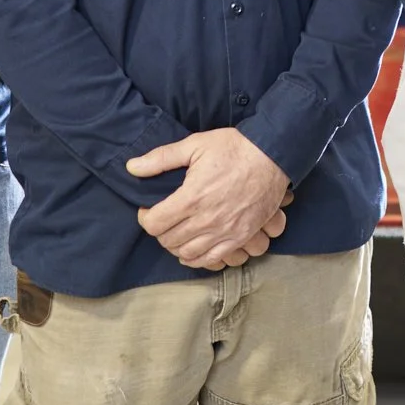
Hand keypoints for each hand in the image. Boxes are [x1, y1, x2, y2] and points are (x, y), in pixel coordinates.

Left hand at [127, 128, 291, 269]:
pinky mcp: (240, 237)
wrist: (273, 155)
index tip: (149, 209)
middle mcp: (206, 220)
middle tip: (164, 218)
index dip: (146, 218)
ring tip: (178, 232)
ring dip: (176, 245)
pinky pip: (212, 259)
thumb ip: (160, 158)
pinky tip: (192, 249)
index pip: (154, 224)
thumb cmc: (234, 148)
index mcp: (191, 198)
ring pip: (187, 253)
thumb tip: (131, 167)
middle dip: (160, 230)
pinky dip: (197, 259)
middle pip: (168, 240)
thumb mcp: (195, 144)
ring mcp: (224, 231)